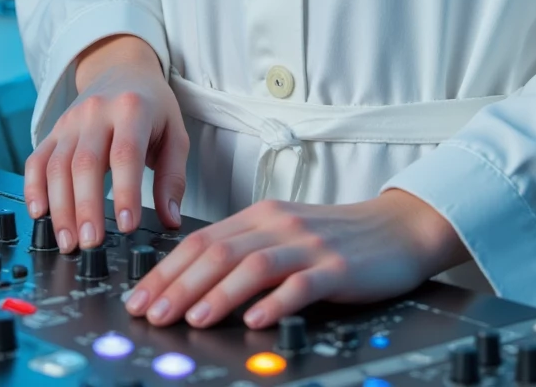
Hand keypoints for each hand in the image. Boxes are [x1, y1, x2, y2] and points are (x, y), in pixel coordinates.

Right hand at [23, 35, 188, 251]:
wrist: (122, 68)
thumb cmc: (152, 106)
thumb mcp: (175, 133)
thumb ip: (173, 177)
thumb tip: (171, 219)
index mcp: (133, 110)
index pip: (126, 154)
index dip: (126, 191)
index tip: (126, 225)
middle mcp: (97, 113)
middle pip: (86, 163)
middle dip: (86, 207)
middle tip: (91, 244)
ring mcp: (70, 122)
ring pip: (57, 166)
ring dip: (60, 208)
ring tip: (68, 241)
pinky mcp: (53, 132)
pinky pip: (36, 161)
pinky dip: (33, 189)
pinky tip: (39, 214)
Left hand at [124, 189, 467, 329]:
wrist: (396, 228)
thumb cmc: (336, 237)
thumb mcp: (284, 234)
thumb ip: (245, 250)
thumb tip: (194, 284)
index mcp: (260, 216)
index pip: (202, 241)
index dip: (166, 270)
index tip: (138, 297)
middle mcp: (279, 225)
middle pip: (219, 252)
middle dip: (180, 285)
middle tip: (152, 313)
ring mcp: (308, 244)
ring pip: (253, 265)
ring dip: (219, 293)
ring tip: (193, 319)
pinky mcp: (336, 267)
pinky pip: (301, 284)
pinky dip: (275, 302)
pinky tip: (256, 320)